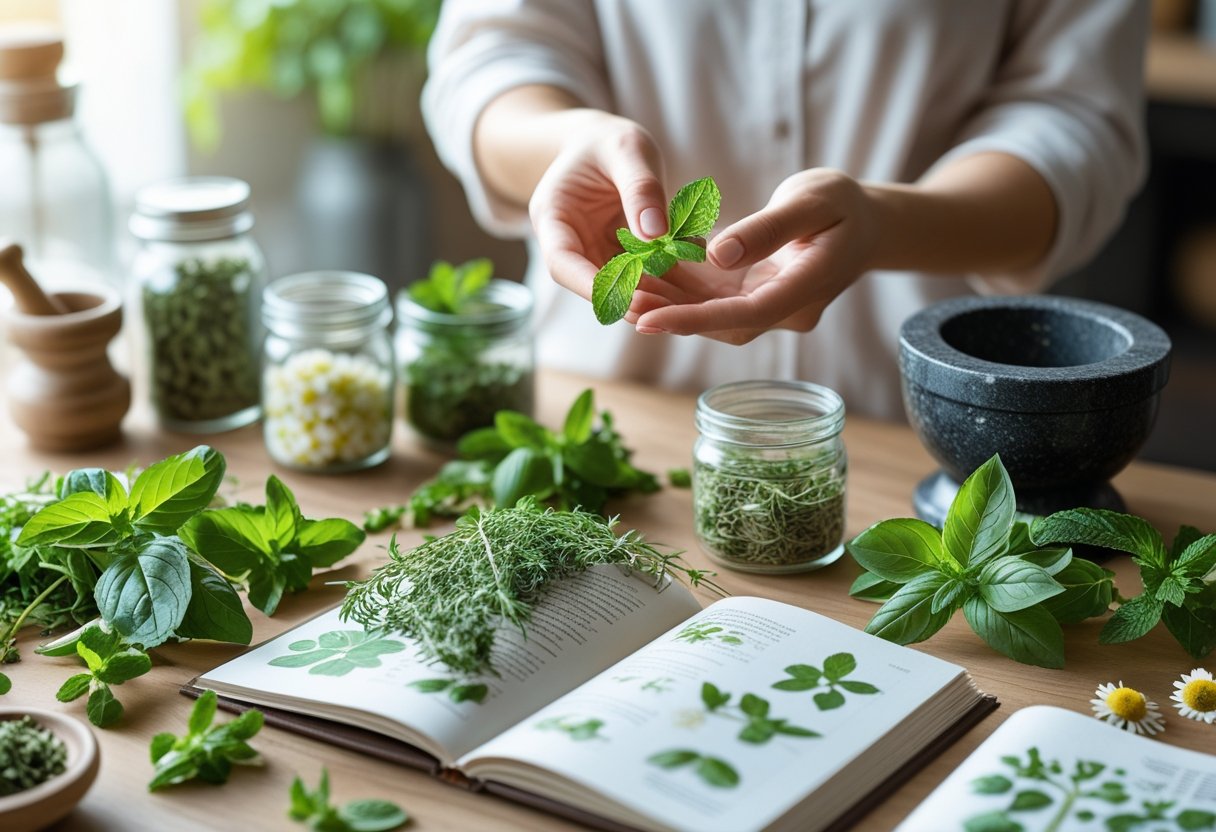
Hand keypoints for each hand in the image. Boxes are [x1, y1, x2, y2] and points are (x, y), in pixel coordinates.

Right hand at [528, 115, 668, 301]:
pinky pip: (641, 275)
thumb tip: (655, 236)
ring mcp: (595, 254)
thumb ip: (640, 189)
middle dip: (628, 298)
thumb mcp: (627, 148)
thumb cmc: (610, 140)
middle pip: (592, 282)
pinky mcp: (620, 259)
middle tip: (666, 311)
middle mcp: (571, 243)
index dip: (590, 285)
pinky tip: (691, 287)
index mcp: (553, 217)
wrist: (607, 145)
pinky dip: (664, 281)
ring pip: (620, 285)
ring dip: (650, 296)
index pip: (562, 262)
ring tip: (684, 304)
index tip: (626, 300)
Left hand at [632, 169, 879, 344]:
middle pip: (721, 322)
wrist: (870, 222)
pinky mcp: (757, 296)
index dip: (693, 320)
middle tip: (617, 301)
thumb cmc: (844, 204)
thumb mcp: (811, 200)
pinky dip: (681, 287)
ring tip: (620, 286)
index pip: (743, 314)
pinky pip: (715, 298)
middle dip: (669, 314)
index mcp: (806, 288)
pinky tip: (645, 269)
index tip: (648, 319)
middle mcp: (787, 310)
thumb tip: (718, 255)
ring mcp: (772, 307)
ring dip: (668, 302)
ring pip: (712, 314)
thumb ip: (767, 229)